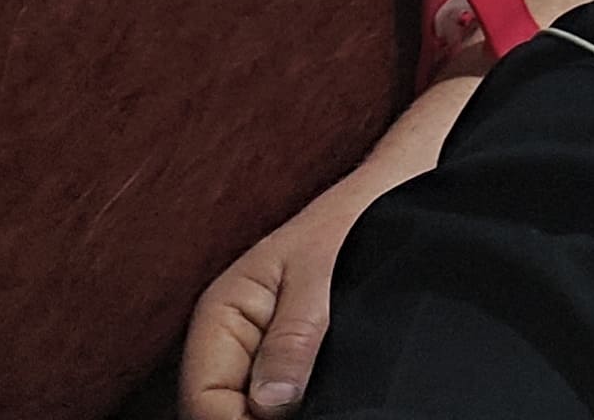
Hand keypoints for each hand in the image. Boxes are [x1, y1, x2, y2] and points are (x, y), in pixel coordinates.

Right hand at [180, 136, 436, 418]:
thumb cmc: (354, 224)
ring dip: (275, 417)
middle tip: (314, 414)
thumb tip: (270, 404)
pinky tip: (321, 403)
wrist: (390, 196)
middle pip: (219, 409)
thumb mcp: (323, 278)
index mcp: (221, 313)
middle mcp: (229, 338)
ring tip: (323, 406)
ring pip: (247, 408)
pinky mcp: (285, 358)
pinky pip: (274, 400)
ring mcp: (255, 351)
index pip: (204, 397)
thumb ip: (294, 340)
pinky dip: (292, 408)